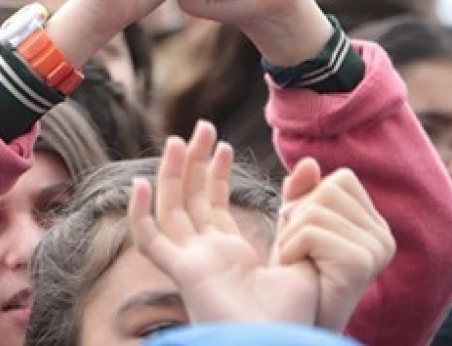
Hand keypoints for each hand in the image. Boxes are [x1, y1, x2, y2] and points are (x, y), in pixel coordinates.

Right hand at [128, 121, 318, 324]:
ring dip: (172, 174)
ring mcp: (191, 262)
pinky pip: (151, 241)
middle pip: (190, 199)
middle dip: (194, 162)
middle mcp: (206, 254)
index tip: (223, 144)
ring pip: (170, 209)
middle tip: (202, 126)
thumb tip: (312, 168)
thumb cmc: (294, 314)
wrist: (279, 345)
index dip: (214, 173)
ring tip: (179, 139)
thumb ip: (299, 213)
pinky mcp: (182, 272)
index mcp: (230, 252)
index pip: (213, 204)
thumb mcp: (302, 251)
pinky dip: (139, 215)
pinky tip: (139, 184)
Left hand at [274, 159, 394, 331]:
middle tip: (299, 248)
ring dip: (291, 235)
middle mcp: (383, 235)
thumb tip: (308, 162)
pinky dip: (292, 248)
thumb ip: (302, 193)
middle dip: (298, 216)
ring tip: (298, 260)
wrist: (298, 320)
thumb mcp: (298, 225)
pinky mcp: (361, 263)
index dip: (311, 198)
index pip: (340, 180)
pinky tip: (300, 268)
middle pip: (328, 190)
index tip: (306, 230)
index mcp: (373, 223)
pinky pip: (311, 233)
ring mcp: (376, 249)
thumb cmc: (298, 272)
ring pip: (316, 211)